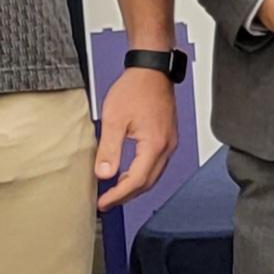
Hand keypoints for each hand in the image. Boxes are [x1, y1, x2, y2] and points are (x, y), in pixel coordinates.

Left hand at [93, 65, 177, 208]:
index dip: (118, 195)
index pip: (137, 181)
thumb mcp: (114, 119)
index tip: (104, 203)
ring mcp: (170, 143)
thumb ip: (108, 149)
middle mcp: (167, 146)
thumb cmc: (135, 89)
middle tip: (107, 203)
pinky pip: (156, 164)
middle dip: (126, 195)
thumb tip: (103, 174)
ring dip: (134, 186)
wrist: (152, 71)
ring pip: (153, 175)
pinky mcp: (167, 138)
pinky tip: (129, 173)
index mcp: (154, 144)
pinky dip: (142, 174)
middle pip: (148, 182)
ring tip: (115, 192)